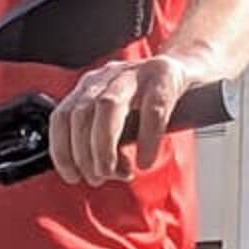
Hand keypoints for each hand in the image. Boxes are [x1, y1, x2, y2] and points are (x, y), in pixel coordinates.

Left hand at [48, 52, 202, 188]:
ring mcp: (136, 73)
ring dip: (105, 147)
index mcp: (91, 86)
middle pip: (81, 114)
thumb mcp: (120, 116)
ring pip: (108, 106)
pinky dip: (147, 140)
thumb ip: (103, 139)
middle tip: (98, 178)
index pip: (61, 117)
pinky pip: (153, 109)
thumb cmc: (151, 100)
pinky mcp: (165, 76)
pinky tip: (146, 160)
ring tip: (118, 173)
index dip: (61, 150)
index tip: (72, 176)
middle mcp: (108, 77)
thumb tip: (95, 174)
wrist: (187, 70)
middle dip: (85, 154)